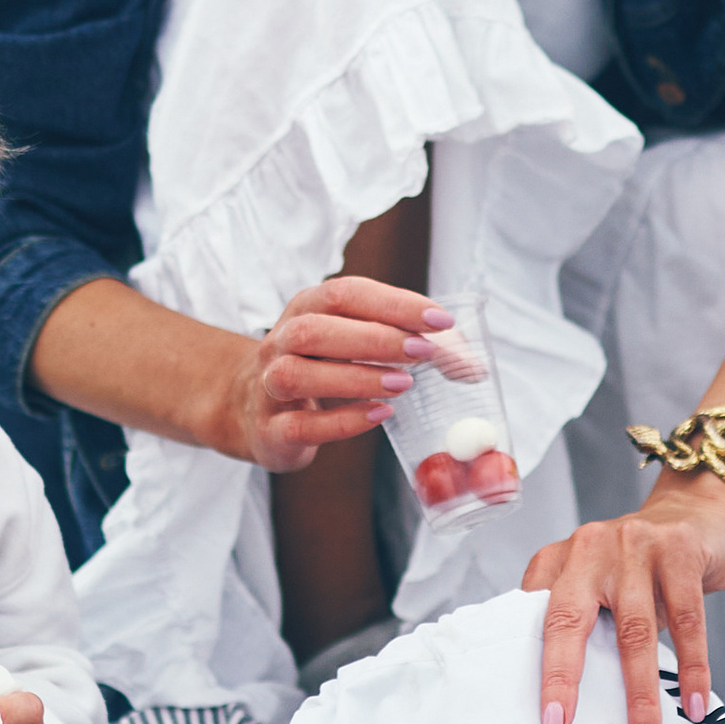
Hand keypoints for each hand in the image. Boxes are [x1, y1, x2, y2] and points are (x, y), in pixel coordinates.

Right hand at [226, 275, 448, 471]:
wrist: (252, 410)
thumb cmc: (321, 368)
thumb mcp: (357, 346)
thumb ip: (412, 348)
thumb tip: (472, 366)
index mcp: (307, 308)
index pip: (346, 293)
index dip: (393, 303)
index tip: (440, 319)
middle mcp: (281, 341)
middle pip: (316, 330)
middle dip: (375, 338)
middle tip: (424, 352)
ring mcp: (268, 386)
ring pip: (298, 374)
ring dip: (355, 378)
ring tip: (403, 384)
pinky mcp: (269, 429)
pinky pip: (299, 424)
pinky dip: (342, 421)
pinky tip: (380, 416)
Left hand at [525, 479, 724, 723]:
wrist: (695, 512)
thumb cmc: (639, 566)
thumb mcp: (598, 582)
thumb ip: (581, 620)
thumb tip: (569, 697)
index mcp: (559, 560)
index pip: (534, 619)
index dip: (531, 667)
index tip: (538, 716)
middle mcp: (589, 548)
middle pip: (569, 619)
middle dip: (563, 677)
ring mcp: (635, 546)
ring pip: (635, 631)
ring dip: (641, 695)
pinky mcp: (680, 551)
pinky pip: (688, 621)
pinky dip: (693, 669)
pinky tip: (694, 704)